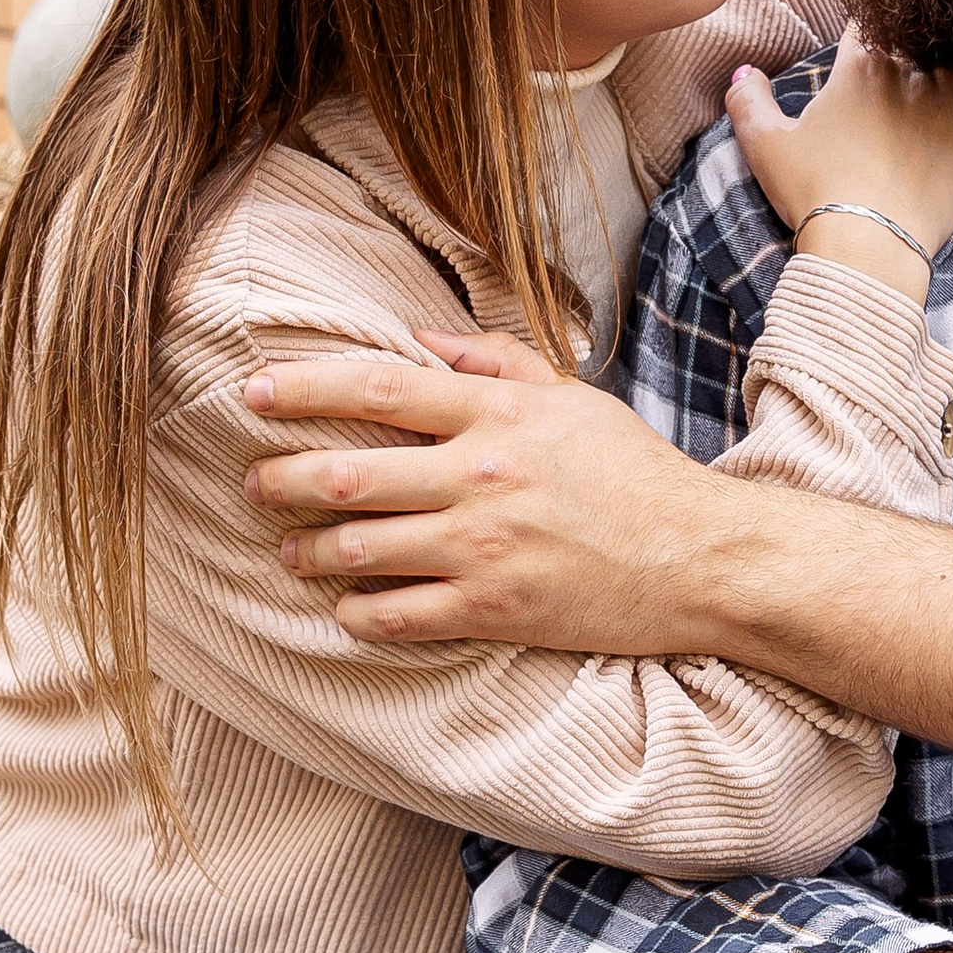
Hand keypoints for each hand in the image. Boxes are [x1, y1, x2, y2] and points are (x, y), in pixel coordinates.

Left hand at [243, 347, 708, 651]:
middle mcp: (481, 476)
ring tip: (289, 549)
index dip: (302, 387)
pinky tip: (346, 606)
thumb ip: (495, 363)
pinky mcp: (494, 608)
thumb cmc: (636, 474)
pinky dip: (355, 612)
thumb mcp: (573, 399)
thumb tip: (418, 336)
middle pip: (345, 473)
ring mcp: (484, 546)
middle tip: (253, 482)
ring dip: (305, 550)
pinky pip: (395, 615)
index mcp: (499, 415)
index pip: (377, 387)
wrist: (701, 558)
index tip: (251, 391)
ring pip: (357, 548)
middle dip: (279, 478)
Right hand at [727, 32, 952, 297]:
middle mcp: (906, 72)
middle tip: (906, 40)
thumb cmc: (812, 192)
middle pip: (914, 26)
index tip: (863, 24)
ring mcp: (946, 101)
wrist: (865, 245)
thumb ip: (748, 100)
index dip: (863, 7)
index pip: (865, 13)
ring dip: (952, 42)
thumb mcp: (763, 145)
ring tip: (951, 45)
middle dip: (909, 24)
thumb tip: (745, 72)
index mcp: (857, 67)